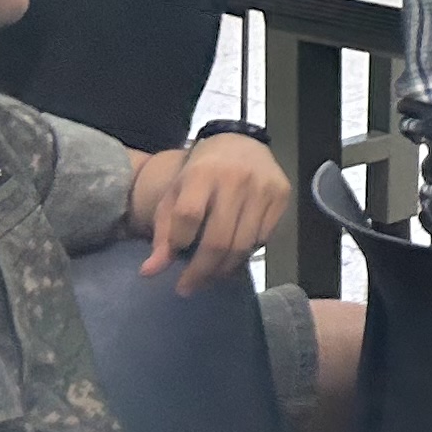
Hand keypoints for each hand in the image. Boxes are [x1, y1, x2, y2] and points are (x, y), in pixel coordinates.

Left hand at [134, 133, 290, 293]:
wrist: (241, 143)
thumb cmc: (201, 173)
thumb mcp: (174, 195)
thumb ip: (163, 233)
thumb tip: (149, 273)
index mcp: (202, 173)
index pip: (188, 217)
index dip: (177, 244)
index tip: (171, 259)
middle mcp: (236, 178)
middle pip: (218, 239)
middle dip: (200, 271)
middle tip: (187, 288)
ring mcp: (263, 187)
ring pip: (243, 245)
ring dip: (223, 269)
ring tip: (209, 277)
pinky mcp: (282, 195)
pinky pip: (263, 238)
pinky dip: (246, 254)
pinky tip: (232, 256)